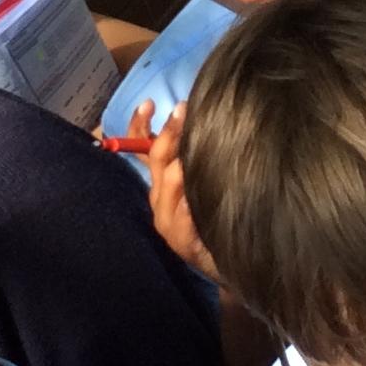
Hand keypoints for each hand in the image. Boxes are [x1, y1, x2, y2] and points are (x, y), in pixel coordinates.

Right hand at [127, 102, 218, 283]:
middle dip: (170, 134)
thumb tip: (197, 116)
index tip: (148, 104)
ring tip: (200, 143)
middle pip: (156, 160)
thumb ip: (194, 154)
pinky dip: (190, 201)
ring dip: (182, 163)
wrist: (226, 262)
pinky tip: (200, 189)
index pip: (141, 149)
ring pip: (169, 183)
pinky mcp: (181, 240)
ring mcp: (167, 220)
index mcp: (161, 183)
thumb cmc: (214, 217)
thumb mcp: (201, 180)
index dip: (139, 125)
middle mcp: (158, 199)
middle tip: (183, 111)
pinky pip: (184, 215)